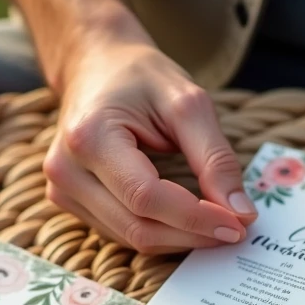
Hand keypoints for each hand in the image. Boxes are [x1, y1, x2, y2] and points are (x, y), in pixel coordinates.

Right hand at [43, 37, 255, 252]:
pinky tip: (185, 219)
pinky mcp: (70, 201)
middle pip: (138, 226)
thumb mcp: (188, 104)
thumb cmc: (140, 77)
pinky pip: (121, 233)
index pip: (146, 197)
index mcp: (89, 138)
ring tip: (216, 223)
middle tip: (237, 229)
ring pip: (131, 238)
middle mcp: (66, 170)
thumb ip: (215, 159)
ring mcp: (63, 190)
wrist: (94, 65)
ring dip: (179, 238)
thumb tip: (241, 214)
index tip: (239, 225)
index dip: (196, 217)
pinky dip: (160, 233)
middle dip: (193, 234)